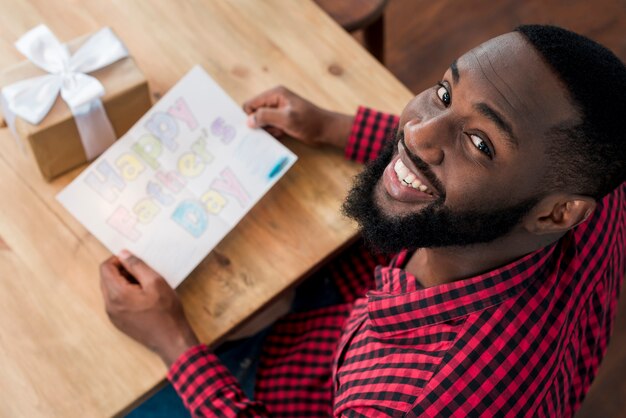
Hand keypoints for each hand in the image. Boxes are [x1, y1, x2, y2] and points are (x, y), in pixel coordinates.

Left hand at [100, 250, 198, 366]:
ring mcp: (113, 315)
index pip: (105, 268)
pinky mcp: (119, 322)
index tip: (133, 260)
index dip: (118, 259)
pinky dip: (125, 294)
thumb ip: (137, 266)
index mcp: (117, 294)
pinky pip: (115, 302)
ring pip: (110, 290)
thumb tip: (123, 254)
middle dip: (121, 271)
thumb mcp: (156, 282)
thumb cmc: (166, 311)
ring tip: (144, 285)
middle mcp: (110, 305)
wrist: (171, 339)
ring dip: (123, 282)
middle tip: (142, 272)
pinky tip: (143, 298)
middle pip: (106, 279)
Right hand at [243, 85, 353, 148]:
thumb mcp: (286, 118)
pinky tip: (277, 138)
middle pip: (255, 113)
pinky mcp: (283, 122)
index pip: (251, 104)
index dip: (248, 116)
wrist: (326, 130)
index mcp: (275, 94)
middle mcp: (275, 101)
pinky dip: (271, 134)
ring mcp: (279, 112)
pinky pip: (270, 128)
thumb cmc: (309, 122)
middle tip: (257, 135)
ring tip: (271, 136)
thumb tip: (248, 121)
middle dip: (255, 124)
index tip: (250, 129)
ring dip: (264, 131)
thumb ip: (266, 117)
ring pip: (262, 122)